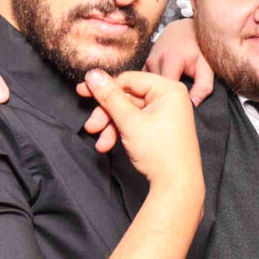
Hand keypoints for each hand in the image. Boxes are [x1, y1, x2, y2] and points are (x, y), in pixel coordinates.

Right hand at [77, 69, 202, 192]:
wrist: (177, 184)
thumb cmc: (160, 151)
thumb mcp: (129, 121)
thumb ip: (110, 97)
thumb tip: (92, 74)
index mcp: (169, 89)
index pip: (129, 79)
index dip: (104, 87)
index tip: (81, 91)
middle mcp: (170, 97)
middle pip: (128, 97)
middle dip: (106, 114)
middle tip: (90, 126)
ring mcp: (166, 113)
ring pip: (129, 112)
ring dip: (111, 126)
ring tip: (101, 143)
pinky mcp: (161, 127)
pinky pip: (136, 122)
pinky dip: (121, 132)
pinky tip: (108, 145)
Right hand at [144, 18, 214, 105]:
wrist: (189, 28)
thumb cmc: (200, 46)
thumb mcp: (207, 66)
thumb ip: (203, 86)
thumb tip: (193, 104)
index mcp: (170, 59)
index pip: (164, 89)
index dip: (171, 101)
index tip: (178, 107)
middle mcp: (155, 59)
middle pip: (154, 89)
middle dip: (163, 98)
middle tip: (175, 104)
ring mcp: (148, 61)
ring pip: (148, 85)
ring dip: (156, 92)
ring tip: (169, 97)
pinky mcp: (146, 63)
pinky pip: (146, 80)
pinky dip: (152, 86)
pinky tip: (163, 89)